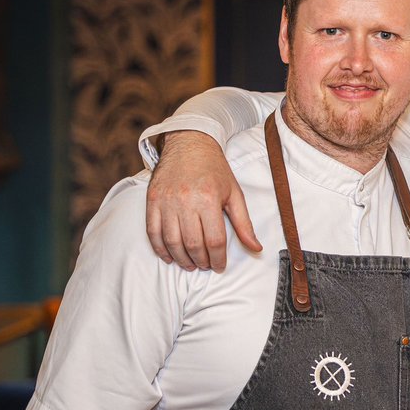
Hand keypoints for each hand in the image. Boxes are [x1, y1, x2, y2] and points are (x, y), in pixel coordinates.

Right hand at [145, 131, 261, 270]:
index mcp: (209, 199)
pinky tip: (169, 257)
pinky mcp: (152, 200)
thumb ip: (244, 224)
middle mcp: (186, 201)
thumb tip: (256, 248)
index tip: (220, 266)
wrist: (189, 143)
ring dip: (181, 259)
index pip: (214, 240)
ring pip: (172, 242)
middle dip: (201, 261)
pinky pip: (153, 232)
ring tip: (190, 265)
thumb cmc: (215, 169)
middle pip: (193, 244)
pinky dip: (160, 249)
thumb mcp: (234, 193)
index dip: (218, 258)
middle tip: (206, 266)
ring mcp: (166, 201)